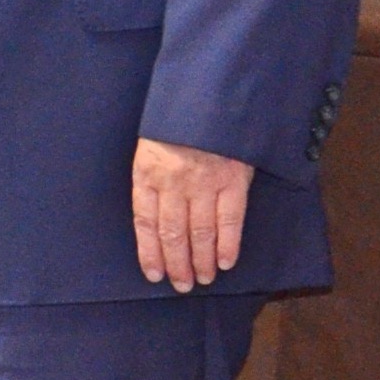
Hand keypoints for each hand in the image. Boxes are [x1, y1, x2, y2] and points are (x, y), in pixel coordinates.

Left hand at [132, 138, 252, 291]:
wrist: (211, 94)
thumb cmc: (177, 123)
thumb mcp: (151, 145)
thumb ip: (151, 178)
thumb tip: (152, 217)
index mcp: (148, 172)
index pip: (145, 222)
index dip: (149, 252)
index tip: (154, 274)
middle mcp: (174, 182)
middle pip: (173, 233)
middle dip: (177, 264)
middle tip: (182, 285)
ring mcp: (205, 182)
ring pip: (200, 232)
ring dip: (201, 260)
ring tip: (202, 279)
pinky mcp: (234, 180)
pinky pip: (230, 219)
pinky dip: (227, 244)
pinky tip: (225, 262)